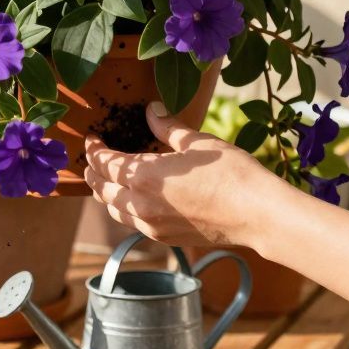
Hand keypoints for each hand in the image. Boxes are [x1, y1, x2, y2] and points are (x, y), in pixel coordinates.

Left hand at [83, 102, 281, 247]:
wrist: (256, 214)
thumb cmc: (231, 173)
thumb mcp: (197, 142)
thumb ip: (168, 128)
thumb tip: (152, 110)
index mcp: (144, 176)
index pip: (105, 163)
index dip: (94, 150)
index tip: (92, 139)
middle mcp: (141, 204)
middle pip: (102, 189)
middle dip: (93, 173)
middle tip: (91, 160)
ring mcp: (151, 225)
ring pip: (114, 210)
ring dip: (105, 194)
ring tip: (104, 182)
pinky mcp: (165, 238)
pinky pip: (133, 224)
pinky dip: (124, 210)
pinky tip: (132, 202)